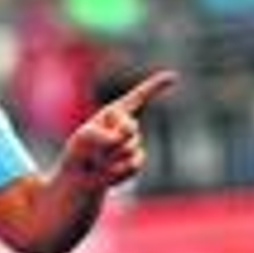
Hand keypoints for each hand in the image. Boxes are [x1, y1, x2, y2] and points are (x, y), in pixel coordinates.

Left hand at [61, 70, 177, 191]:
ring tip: (98, 159)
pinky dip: (117, 170)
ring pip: (129, 147)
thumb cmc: (80, 151)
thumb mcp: (84, 138)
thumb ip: (104, 136)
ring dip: (109, 156)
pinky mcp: (137, 161)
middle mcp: (126, 125)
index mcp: (114, 113)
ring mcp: (133, 143)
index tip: (173, 77)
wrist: (81, 176)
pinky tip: (107, 171)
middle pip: (129, 128)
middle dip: (111, 139)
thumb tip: (122, 142)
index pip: (139, 96)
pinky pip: (133, 164)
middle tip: (94, 149)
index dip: (156, 86)